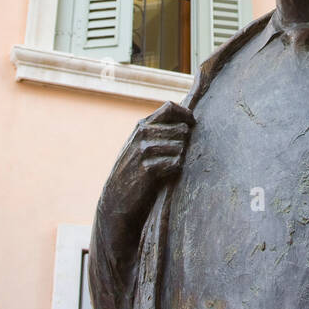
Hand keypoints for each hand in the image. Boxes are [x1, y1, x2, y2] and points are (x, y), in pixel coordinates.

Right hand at [98, 100, 194, 229]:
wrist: (116, 200)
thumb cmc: (135, 173)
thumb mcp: (141, 146)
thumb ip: (158, 132)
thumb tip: (188, 122)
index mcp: (141, 125)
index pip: (169, 108)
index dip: (186, 114)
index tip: (192, 124)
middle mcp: (142, 133)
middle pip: (181, 129)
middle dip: (184, 143)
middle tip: (174, 157)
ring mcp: (144, 150)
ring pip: (181, 147)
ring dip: (179, 158)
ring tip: (166, 168)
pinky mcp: (148, 168)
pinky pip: (176, 163)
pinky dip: (175, 171)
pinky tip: (164, 177)